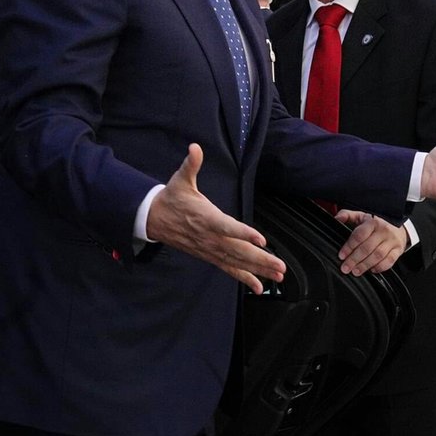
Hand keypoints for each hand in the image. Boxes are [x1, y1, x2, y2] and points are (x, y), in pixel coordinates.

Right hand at [146, 145, 286, 292]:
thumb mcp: (180, 179)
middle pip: (238, 250)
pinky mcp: (210, 256)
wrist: (154, 219)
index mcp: (205, 217)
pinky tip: (259, 286)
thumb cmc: (172, 198)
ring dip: (259, 270)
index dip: (243, 233)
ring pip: (237, 261)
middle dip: (261, 259)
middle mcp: (210, 237)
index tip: (260, 239)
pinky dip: (245, 278)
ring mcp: (210, 249)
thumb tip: (194, 148)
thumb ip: (191, 165)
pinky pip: (229, 269)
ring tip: (278, 275)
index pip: (227, 227)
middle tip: (280, 266)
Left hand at [335, 210, 407, 275]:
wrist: (399, 228)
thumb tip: (337, 218)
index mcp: (373, 222)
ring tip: (355, 271)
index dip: (349, 247)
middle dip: (354, 259)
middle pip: (367, 247)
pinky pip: (389, 261)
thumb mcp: (363, 216)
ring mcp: (392, 241)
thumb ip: (348, 215)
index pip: (359, 235)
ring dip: (365, 265)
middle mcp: (383, 231)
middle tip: (346, 267)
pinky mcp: (398, 250)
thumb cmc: (377, 224)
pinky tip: (371, 270)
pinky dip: (379, 267)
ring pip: (378, 256)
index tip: (341, 255)